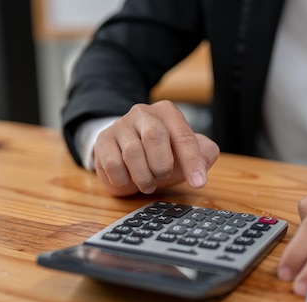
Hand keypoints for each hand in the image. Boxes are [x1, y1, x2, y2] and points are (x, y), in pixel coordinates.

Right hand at [93, 100, 219, 195]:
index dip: (192, 162)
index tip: (198, 183)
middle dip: (162, 165)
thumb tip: (204, 161)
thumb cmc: (160, 154)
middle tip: (163, 177)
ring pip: (133, 152)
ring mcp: (120, 125)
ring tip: (147, 183)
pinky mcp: (102, 141)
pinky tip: (128, 179)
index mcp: (167, 112)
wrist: (126, 155)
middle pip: (155, 135)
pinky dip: (123, 179)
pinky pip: (113, 163)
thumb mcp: (186, 154)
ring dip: (144, 177)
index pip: (183, 135)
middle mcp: (143, 113)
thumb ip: (204, 154)